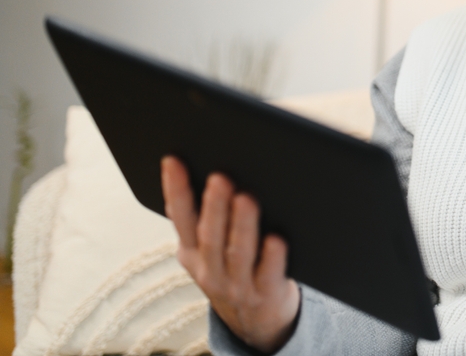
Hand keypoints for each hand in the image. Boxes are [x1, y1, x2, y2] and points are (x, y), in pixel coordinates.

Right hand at [161, 156, 299, 353]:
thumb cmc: (234, 269)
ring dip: (241, 226)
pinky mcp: (265, 294)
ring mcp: (237, 286)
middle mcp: (210, 270)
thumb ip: (201, 217)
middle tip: (221, 176)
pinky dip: (272, 257)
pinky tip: (277, 238)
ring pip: (237, 254)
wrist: (255, 320)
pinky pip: (268, 275)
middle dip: (213, 205)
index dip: (175, 189)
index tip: (173, 160)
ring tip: (247, 199)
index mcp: (192, 253)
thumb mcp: (206, 249)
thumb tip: (198, 166)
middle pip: (209, 236)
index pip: (180, 218)